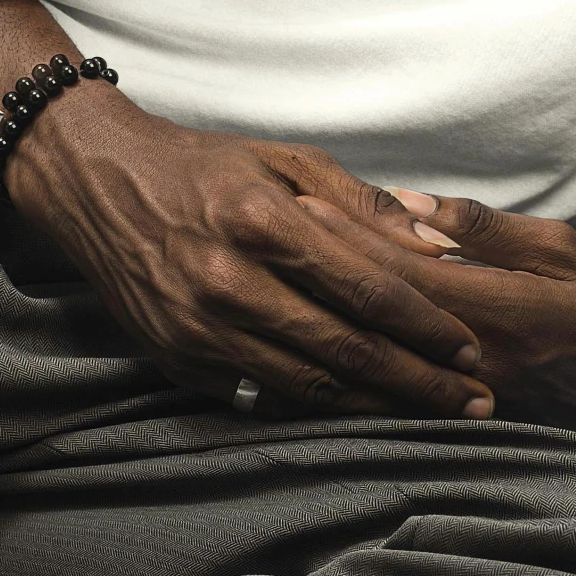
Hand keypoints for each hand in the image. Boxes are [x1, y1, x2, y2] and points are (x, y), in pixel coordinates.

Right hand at [6, 88, 495, 423]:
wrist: (99, 186)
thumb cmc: (207, 166)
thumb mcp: (287, 159)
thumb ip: (364, 205)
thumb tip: (438, 246)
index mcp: (264, 223)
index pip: (366, 289)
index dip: (427, 326)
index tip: (472, 349)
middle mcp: (230, 283)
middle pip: (346, 349)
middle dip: (420, 382)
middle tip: (477, 402)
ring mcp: (200, 329)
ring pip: (308, 385)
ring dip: (378, 406)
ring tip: (432, 416)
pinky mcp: (178, 361)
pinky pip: (262, 396)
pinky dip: (316, 407)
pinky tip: (361, 411)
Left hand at [299, 188, 575, 468]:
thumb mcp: (562, 250)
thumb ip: (489, 229)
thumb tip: (417, 207)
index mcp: (505, 310)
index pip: (410, 273)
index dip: (354, 237)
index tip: (306, 200)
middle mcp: (472, 358)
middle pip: (379, 313)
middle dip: (321, 266)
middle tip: (269, 226)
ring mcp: (456, 392)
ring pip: (374, 351)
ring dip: (321, 309)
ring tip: (271, 271)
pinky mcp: (446, 412)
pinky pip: (381, 384)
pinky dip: (339, 356)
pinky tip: (299, 331)